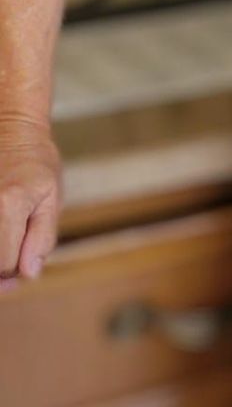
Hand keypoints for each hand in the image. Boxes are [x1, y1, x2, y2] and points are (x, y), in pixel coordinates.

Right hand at [0, 116, 61, 289]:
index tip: (20, 265)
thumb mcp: (51, 198)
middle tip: (7, 264)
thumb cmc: (35, 165)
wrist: (9, 131)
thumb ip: (42, 238)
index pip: (3, 264)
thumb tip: (28, 274)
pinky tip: (0, 234)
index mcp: (8, 205)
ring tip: (6, 242)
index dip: (13, 272)